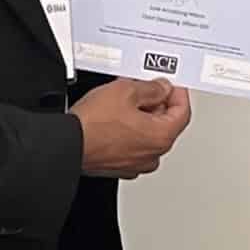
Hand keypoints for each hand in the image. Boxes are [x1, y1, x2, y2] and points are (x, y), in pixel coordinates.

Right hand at [73, 76, 190, 178]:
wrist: (67, 144)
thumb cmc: (93, 124)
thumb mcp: (126, 90)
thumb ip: (151, 88)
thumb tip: (161, 88)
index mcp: (161, 137)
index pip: (183, 112)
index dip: (177, 93)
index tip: (170, 84)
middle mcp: (152, 155)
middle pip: (166, 124)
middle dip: (158, 103)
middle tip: (145, 86)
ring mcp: (135, 163)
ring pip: (148, 134)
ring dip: (142, 116)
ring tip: (125, 99)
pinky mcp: (119, 165)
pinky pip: (132, 144)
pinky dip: (129, 130)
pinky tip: (115, 116)